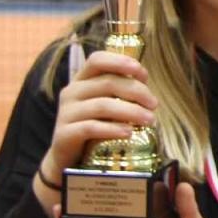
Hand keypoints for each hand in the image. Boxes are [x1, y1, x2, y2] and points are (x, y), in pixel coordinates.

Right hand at [36, 50, 158, 210]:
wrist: (68, 158)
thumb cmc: (93, 125)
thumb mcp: (106, 104)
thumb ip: (121, 91)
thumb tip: (143, 78)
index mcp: (81, 80)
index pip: (97, 60)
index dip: (120, 61)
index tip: (141, 71)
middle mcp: (71, 92)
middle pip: (107, 83)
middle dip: (136, 91)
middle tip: (154, 105)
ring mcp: (65, 113)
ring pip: (102, 105)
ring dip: (130, 111)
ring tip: (149, 120)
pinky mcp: (64, 134)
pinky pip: (90, 127)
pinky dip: (112, 129)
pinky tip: (129, 132)